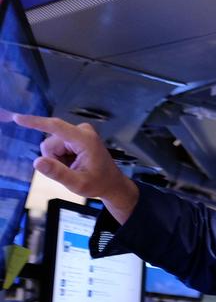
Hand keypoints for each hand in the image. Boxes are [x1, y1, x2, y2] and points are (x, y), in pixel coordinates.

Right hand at [12, 114, 138, 224]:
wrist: (111, 182)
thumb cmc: (98, 183)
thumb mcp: (77, 183)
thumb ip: (57, 173)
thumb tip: (37, 162)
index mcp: (85, 139)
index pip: (55, 126)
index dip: (35, 122)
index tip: (18, 118)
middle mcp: (82, 131)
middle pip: (50, 143)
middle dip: (54, 159)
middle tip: (71, 170)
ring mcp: (79, 132)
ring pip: (51, 146)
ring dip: (58, 159)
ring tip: (74, 166)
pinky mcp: (76, 135)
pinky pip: (56, 146)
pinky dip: (61, 157)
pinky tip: (74, 162)